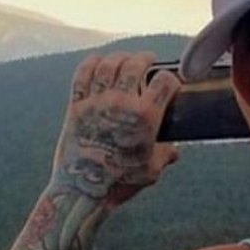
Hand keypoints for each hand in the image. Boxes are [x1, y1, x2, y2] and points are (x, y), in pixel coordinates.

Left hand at [51, 51, 180, 207]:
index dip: (171, 79)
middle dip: (145, 59)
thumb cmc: (119, 183)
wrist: (81, 191)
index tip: (170, 83)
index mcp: (144, 117)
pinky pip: (82, 75)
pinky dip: (91, 64)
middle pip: (135, 64)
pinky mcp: (75, 107)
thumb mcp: (152, 171)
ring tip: (126, 59)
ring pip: (109, 65)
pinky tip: (99, 62)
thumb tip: (174, 150)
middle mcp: (120, 103)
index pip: (164, 81)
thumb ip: (165, 155)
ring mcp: (95, 103)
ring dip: (120, 58)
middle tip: (148, 60)